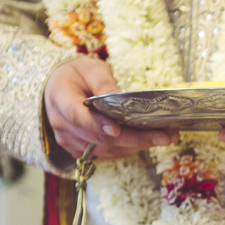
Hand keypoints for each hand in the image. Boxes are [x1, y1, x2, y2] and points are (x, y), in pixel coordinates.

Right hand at [44, 58, 178, 159]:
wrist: (58, 90)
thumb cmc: (77, 76)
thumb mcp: (91, 69)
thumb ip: (104, 83)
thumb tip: (122, 98)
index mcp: (61, 99)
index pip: (77, 115)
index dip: (98, 124)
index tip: (117, 129)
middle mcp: (62, 125)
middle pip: (100, 138)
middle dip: (136, 138)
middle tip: (165, 136)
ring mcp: (70, 141)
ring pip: (107, 149)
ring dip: (138, 146)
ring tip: (166, 137)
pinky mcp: (80, 151)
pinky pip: (108, 154)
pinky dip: (129, 149)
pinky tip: (149, 141)